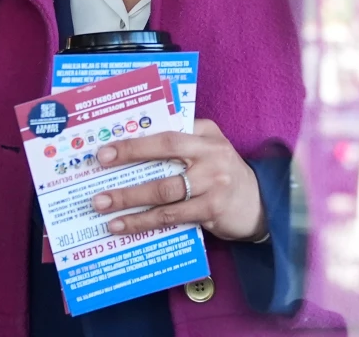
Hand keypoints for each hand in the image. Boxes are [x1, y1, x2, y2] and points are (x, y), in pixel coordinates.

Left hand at [91, 119, 266, 241]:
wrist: (259, 205)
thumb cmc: (223, 174)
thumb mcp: (210, 150)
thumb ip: (182, 144)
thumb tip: (133, 149)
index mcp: (206, 134)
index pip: (168, 132)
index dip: (136, 140)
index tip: (106, 149)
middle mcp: (212, 154)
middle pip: (165, 152)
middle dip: (129, 159)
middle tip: (98, 167)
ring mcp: (213, 182)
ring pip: (164, 189)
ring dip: (129, 197)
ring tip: (102, 204)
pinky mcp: (212, 209)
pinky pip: (171, 216)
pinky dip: (144, 221)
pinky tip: (123, 225)